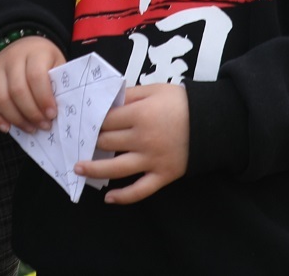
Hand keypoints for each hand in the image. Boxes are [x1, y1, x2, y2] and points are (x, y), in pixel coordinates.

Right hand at [0, 35, 64, 132]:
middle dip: (32, 113)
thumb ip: (58, 84)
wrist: (24, 47)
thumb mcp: (57, 65)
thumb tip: (57, 112)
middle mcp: (11, 57)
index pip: (36, 76)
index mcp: (34, 51)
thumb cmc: (44, 62)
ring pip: (1, 98)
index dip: (43, 98)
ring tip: (31, 128)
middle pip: (17, 90)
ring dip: (16, 119)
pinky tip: (7, 128)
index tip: (52, 114)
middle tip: (44, 126)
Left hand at [79, 84, 187, 203]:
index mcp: (139, 114)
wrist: (212, 122)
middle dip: (90, 142)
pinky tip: (108, 198)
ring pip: (116, 168)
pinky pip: (140, 190)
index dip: (91, 121)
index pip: (106, 120)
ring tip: (77, 169)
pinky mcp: (163, 175)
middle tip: (76, 143)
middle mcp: (142, 139)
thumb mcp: (156, 90)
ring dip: (94, 169)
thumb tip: (108, 100)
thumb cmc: (182, 102)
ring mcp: (152, 160)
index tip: (81, 123)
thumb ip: (130, 94)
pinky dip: (123, 197)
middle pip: (107, 142)